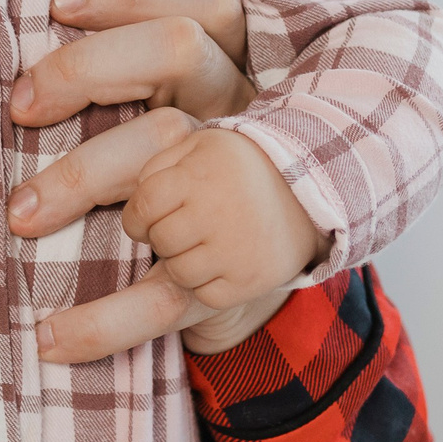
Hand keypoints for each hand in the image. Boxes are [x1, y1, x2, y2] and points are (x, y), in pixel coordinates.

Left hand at [5, 0, 297, 363]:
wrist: (271, 262)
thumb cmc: (195, 166)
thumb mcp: (178, 100)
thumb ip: (122, 65)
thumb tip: (13, 19)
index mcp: (230, 73)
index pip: (202, 2)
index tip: (58, 2)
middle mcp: (241, 124)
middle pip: (177, 59)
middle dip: (86, 70)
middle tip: (17, 104)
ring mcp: (239, 202)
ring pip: (163, 164)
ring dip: (80, 185)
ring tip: (16, 219)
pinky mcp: (228, 279)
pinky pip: (159, 298)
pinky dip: (100, 323)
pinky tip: (48, 340)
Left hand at [125, 126, 325, 309]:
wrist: (308, 192)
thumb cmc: (237, 167)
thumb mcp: (197, 147)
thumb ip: (157, 165)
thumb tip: (134, 202)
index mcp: (199, 175)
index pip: (143, 207)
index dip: (138, 217)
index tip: (147, 218)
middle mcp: (218, 213)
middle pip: (160, 240)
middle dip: (163, 236)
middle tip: (183, 228)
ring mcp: (237, 250)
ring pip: (179, 272)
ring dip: (183, 261)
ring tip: (203, 244)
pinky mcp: (252, 280)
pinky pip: (207, 295)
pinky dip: (207, 284)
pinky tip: (221, 263)